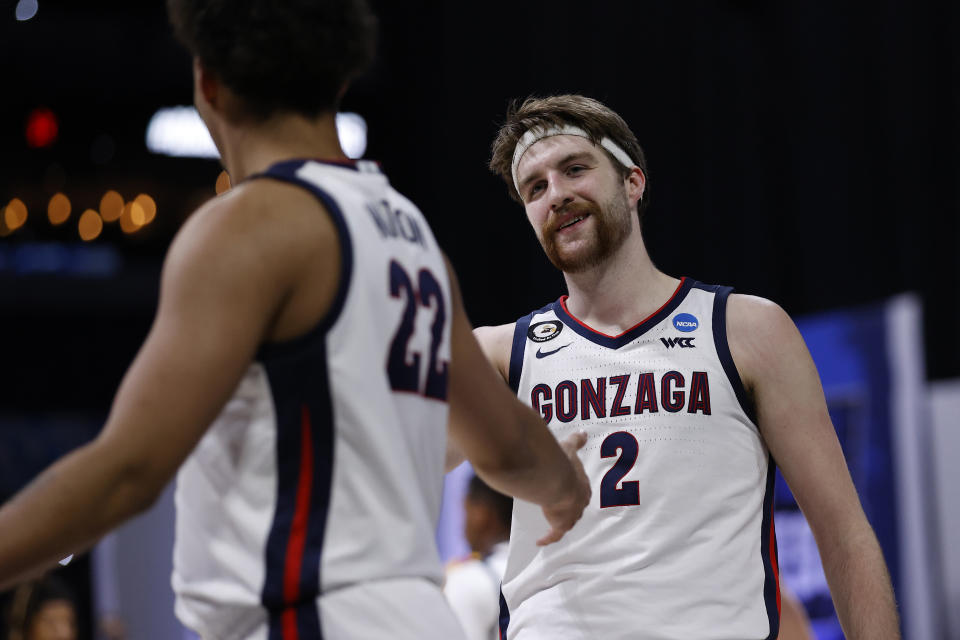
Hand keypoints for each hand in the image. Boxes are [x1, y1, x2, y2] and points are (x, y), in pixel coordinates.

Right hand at [537, 431, 590, 545]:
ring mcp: (571, 515)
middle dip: (569, 507)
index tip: (569, 490)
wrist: (554, 480)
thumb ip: (576, 441)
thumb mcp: (569, 448)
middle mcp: (579, 503)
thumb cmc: (562, 463)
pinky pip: (554, 535)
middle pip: (576, 508)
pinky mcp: (559, 525)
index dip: (575, 491)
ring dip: (560, 521)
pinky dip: (547, 538)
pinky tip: (539, 541)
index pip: (581, 491)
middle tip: (560, 506)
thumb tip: (584, 432)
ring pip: (567, 522)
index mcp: (582, 486)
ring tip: (551, 521)